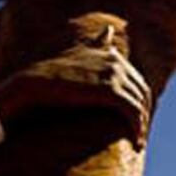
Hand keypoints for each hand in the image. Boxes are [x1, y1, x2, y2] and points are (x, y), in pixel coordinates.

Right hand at [0, 26, 151, 148]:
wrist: (31, 85)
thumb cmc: (49, 78)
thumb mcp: (74, 58)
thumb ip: (94, 48)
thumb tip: (107, 31)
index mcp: (108, 53)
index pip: (137, 80)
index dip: (140, 102)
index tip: (138, 121)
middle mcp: (114, 59)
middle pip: (142, 92)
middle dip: (143, 115)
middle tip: (140, 136)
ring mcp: (112, 73)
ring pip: (139, 103)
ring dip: (141, 125)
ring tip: (138, 143)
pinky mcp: (108, 90)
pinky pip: (132, 111)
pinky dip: (137, 128)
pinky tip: (136, 142)